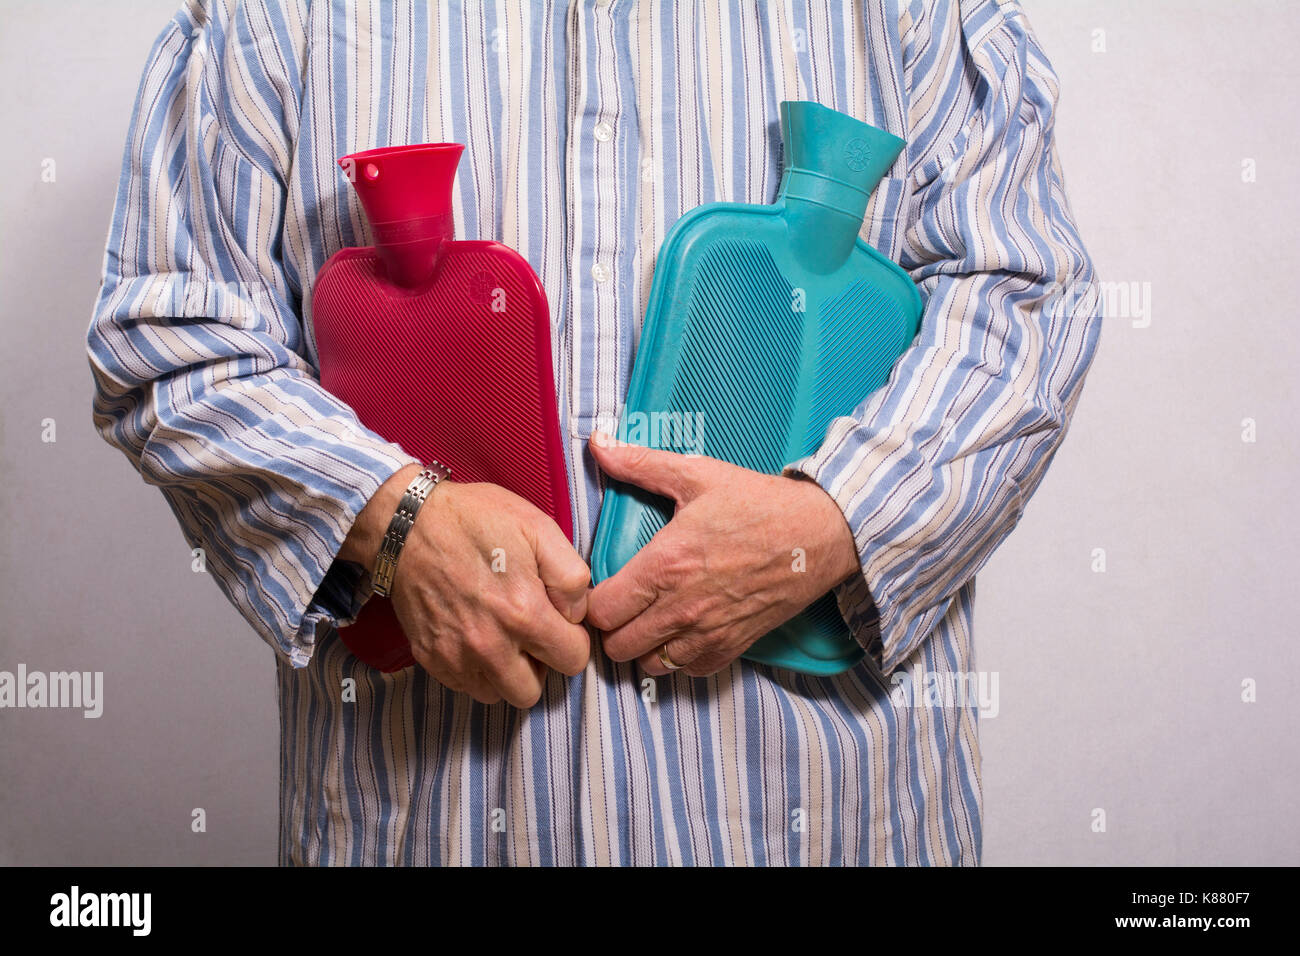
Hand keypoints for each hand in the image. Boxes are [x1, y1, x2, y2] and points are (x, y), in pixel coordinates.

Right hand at [341, 465, 590, 705]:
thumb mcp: (539, 528)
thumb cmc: (476, 520)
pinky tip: (474, 636)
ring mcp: (456, 656)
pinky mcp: (431, 659)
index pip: (573, 660)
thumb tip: (577, 614)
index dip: (571, 638)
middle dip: (539, 665)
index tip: (557, 619)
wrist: (407, 525)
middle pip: (534, 691)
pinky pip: (465, 687)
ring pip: (498, 695)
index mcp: (524, 614)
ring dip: (506, 673)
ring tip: (501, 635)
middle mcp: (490, 646)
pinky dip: (475, 670)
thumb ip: (571, 577)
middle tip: (529, 631)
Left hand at [586, 432, 860, 676]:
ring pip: (649, 665)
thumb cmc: (758, 503)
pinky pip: (688, 672)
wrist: (820, 534)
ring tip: (648, 620)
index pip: (601, 610)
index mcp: (665, 564)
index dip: (592, 602)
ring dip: (643, 646)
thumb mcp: (697, 474)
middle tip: (621, 606)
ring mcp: (709, 632)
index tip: (601, 588)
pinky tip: (680, 631)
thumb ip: (639, 462)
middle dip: (612, 629)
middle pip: (618, 646)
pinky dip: (678, 658)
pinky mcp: (734, 646)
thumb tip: (597, 443)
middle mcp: (682, 606)